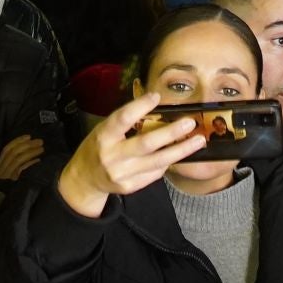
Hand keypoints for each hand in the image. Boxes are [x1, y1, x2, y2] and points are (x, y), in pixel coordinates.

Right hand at [0, 134, 45, 181]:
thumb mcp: (0, 180)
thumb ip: (8, 169)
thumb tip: (24, 158)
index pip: (7, 150)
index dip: (18, 141)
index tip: (28, 136)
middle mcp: (1, 169)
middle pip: (14, 152)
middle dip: (28, 145)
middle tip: (40, 141)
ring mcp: (6, 176)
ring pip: (18, 159)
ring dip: (31, 152)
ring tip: (42, 149)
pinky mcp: (11, 182)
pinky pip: (21, 170)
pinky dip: (30, 164)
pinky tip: (38, 161)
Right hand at [56, 90, 204, 218]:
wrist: (84, 179)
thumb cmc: (99, 147)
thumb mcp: (105, 130)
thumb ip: (127, 122)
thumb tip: (156, 106)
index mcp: (104, 136)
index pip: (123, 119)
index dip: (140, 106)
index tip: (156, 96)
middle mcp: (112, 156)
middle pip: (146, 143)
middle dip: (171, 133)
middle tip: (190, 122)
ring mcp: (122, 174)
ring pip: (157, 161)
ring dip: (181, 150)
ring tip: (198, 140)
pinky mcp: (130, 187)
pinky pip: (155, 173)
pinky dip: (168, 162)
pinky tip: (178, 154)